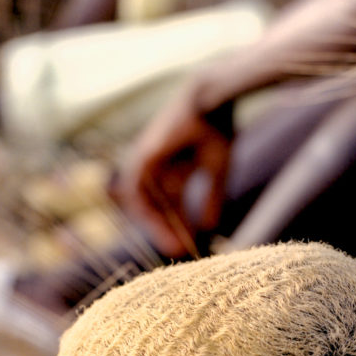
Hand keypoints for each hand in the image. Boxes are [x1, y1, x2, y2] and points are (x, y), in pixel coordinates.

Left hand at [115, 89, 233, 256]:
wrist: (210, 102)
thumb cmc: (218, 127)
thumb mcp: (217, 170)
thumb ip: (211, 199)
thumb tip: (210, 228)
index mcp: (176, 166)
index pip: (173, 203)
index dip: (181, 225)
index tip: (191, 247)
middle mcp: (159, 166)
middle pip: (159, 206)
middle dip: (169, 230)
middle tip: (181, 253)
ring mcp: (148, 161)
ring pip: (146, 202)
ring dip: (158, 226)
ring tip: (174, 247)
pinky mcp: (143, 158)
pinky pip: (138, 192)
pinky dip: (148, 213)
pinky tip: (161, 229)